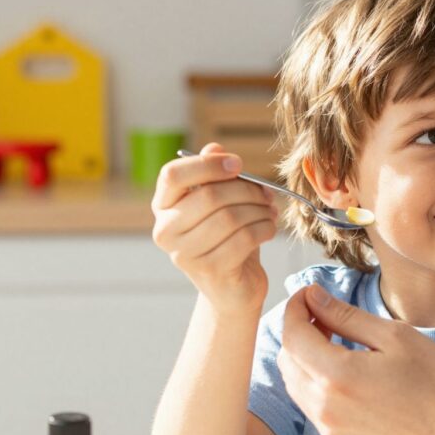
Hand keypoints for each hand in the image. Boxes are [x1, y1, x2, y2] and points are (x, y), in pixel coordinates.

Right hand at [151, 144, 278, 311]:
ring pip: (230, 218)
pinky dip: (264, 228)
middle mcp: (166, 231)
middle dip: (247, 190)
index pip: (173, 175)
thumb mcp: (220, 202)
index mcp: (163, 206)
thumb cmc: (226, 237)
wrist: (232, 286)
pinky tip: (269, 227)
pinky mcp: (209, 271)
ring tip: (271, 211)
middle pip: (209, 196)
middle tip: (267, 193)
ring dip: (259, 210)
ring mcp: (184, 254)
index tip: (238, 164)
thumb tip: (215, 148)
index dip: (208, 164)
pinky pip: (244, 239)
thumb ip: (213, 175)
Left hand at [277, 284, 434, 434]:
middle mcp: (325, 405)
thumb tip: (313, 297)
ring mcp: (330, 427)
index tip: (309, 293)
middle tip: (324, 313)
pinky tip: (343, 369)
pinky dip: (315, 380)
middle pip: (288, 359)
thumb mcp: (395, 337)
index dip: (295, 308)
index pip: (292, 334)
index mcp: (337, 375)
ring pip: (295, 383)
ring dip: (304, 356)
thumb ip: (346, 316)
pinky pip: (310, 404)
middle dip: (297, 330)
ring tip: (334, 339)